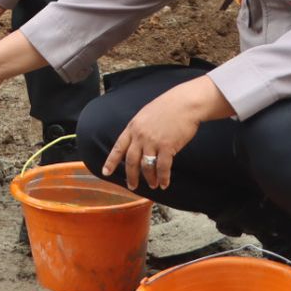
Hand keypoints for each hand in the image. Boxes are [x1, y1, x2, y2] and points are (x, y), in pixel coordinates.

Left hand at [100, 76, 223, 190]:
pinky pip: (162, 167)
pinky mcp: (167, 147)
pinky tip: (165, 183)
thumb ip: (139, 129)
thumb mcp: (145, 115)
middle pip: (131, 161)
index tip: (105, 172)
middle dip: (131, 176)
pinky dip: (163, 178)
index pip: (118, 147)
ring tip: (153, 185)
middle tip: (132, 186)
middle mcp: (140, 136)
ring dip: (149, 178)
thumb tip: (137, 144)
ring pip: (146, 166)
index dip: (111, 162)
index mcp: (133, 127)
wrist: (185, 103)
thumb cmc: (168, 107)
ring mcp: (153, 141)